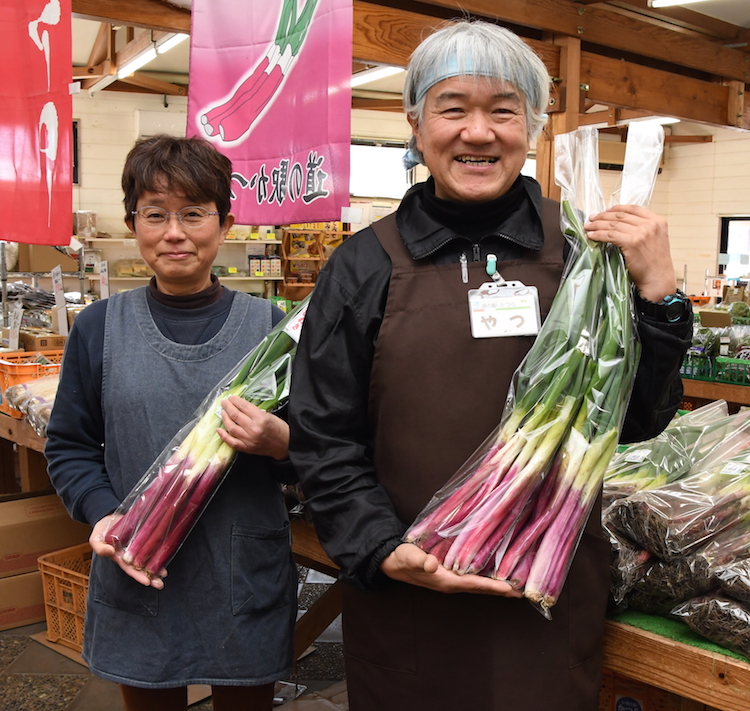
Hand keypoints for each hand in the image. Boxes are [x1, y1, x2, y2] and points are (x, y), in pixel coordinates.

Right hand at [89, 514, 164, 588]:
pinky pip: (151, 545)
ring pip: (148, 558)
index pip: (130, 568)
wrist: (108, 516)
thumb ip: (100, 548)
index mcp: (119, 557)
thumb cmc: (101, 530)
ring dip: (156, 567)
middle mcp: (130, 554)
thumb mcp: (95, 539)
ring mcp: (138, 546)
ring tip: (164, 575)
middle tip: (159, 584)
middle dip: (150, 576)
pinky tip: (165, 555)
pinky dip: (158, 550)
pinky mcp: (143, 536)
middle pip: (140, 567)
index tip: (147, 582)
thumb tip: (109, 552)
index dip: (138, 575)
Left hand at [217, 395, 289, 459]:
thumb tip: (241, 406)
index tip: (231, 397)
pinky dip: (224, 436)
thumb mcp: (270, 415)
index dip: (235, 400)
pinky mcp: (246, 448)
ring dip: (224, 418)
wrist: (285, 445)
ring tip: (223, 413)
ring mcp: (248, 439)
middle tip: (224, 402)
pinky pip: (231, 442)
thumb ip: (255, 412)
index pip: (243, 406)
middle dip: (227, 406)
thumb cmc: (279, 429)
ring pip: (231, 427)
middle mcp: (253, 428)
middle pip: (235, 415)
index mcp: (260, 418)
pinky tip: (219, 430)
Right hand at [380, 542, 522, 596]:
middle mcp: (452, 583)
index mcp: (446, 581)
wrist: (392, 562)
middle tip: (522, 591)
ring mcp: (451, 581)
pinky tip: (492, 574)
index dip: (494, 587)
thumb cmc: (403, 558)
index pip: (475, 584)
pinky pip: (472, 579)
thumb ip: (420, 561)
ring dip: (495, 586)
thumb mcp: (410, 557)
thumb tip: (432, 565)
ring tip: (513, 584)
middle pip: (481, 589)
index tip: (512, 590)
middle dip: (500, 590)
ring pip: (478, 585)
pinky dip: (485, 579)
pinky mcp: (449, 575)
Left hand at [584, 204, 676, 300]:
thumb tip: (620, 225)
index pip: (634, 209)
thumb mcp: (655, 241)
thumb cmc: (655, 265)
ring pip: (614, 224)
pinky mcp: (632, 242)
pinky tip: (591, 236)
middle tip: (592, 219)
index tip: (605, 211)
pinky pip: (610, 235)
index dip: (617, 208)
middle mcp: (651, 224)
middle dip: (603, 216)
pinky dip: (598, 235)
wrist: (658, 280)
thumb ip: (643, 230)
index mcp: (658, 221)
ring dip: (597, 225)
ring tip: (588, 227)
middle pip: (621, 216)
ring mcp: (642, 233)